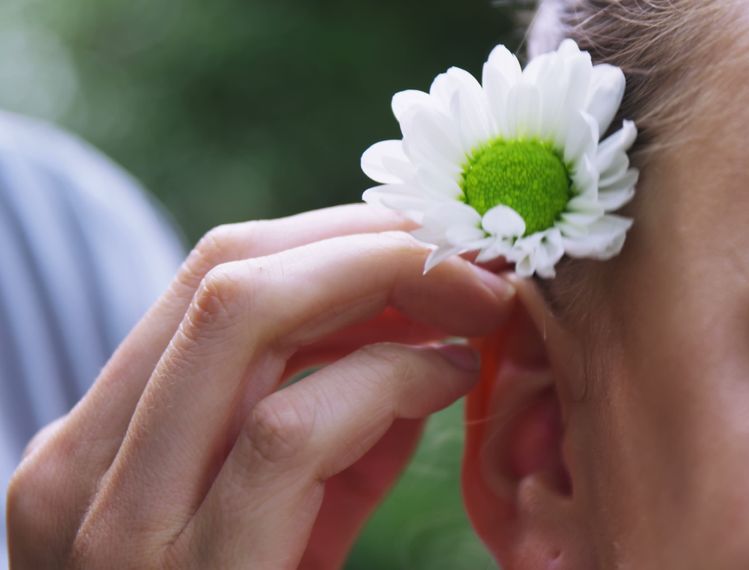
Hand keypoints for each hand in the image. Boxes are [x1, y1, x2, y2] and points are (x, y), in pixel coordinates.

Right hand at [6, 204, 515, 568]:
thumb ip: (336, 424)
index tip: (430, 238)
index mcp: (97, 444)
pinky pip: (291, 433)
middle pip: (226, 272)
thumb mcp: (286, 520)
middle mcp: (80, 471)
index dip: (337, 237)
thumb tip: (425, 332)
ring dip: (385, 284)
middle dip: (368, 241)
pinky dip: (387, 379)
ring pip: (244, 320)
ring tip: (478, 299)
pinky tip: (452, 378)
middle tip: (470, 252)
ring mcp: (116, 528)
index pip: (213, 277)